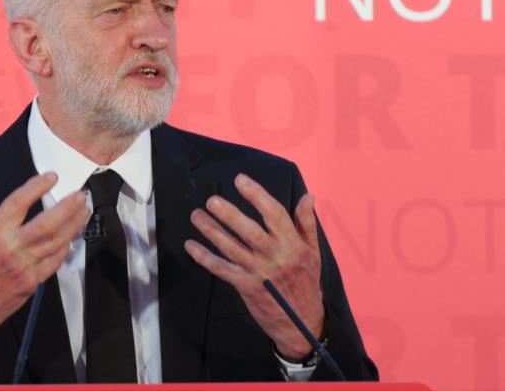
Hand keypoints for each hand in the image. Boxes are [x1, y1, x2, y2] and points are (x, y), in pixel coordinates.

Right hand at [0, 172, 88, 351]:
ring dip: (74, 224)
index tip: (51, 177)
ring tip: (83, 211)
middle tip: (80, 195)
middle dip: (68, 206)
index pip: (19, 202)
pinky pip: (55, 261)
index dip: (37, 186)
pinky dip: (65, 247)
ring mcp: (24, 266)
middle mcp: (11, 248)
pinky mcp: (32, 282)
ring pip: (57, 241)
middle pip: (47, 223)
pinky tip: (70, 237)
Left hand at [184, 173, 323, 359]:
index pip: (274, 214)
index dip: (256, 195)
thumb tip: (308, 196)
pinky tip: (191, 245)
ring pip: (232, 248)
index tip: (240, 180)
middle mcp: (276, 257)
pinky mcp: (246, 287)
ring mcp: (259, 273)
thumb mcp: (313, 251)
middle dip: (229, 214)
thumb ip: (307, 223)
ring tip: (197, 215)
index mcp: (293, 245)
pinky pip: (222, 270)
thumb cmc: (307, 282)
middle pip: (250, 231)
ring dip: (212, 231)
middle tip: (211, 200)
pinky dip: (205, 258)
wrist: (302, 323)